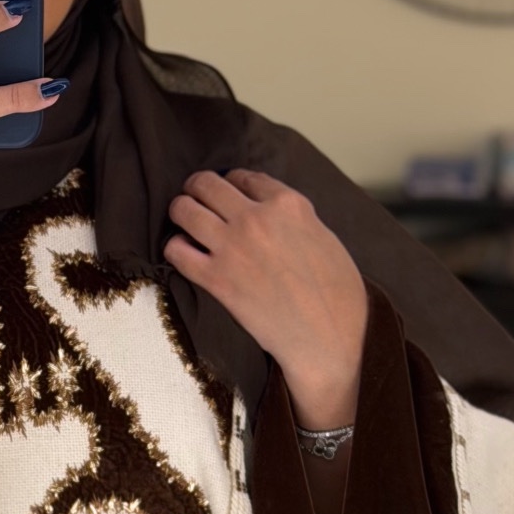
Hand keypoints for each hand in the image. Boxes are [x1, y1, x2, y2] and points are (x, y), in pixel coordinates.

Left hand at [164, 168, 367, 427]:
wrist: (326, 337)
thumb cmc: (337, 293)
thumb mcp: (324, 237)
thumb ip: (295, 219)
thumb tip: (274, 216)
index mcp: (288, 204)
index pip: (245, 176)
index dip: (232, 183)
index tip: (230, 193)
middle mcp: (256, 217)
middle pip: (207, 184)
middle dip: (198, 188)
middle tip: (197, 199)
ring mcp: (232, 246)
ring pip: (184, 209)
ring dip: (181, 211)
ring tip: (184, 220)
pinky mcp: (215, 278)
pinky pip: (176, 250)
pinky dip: (175, 248)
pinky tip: (184, 253)